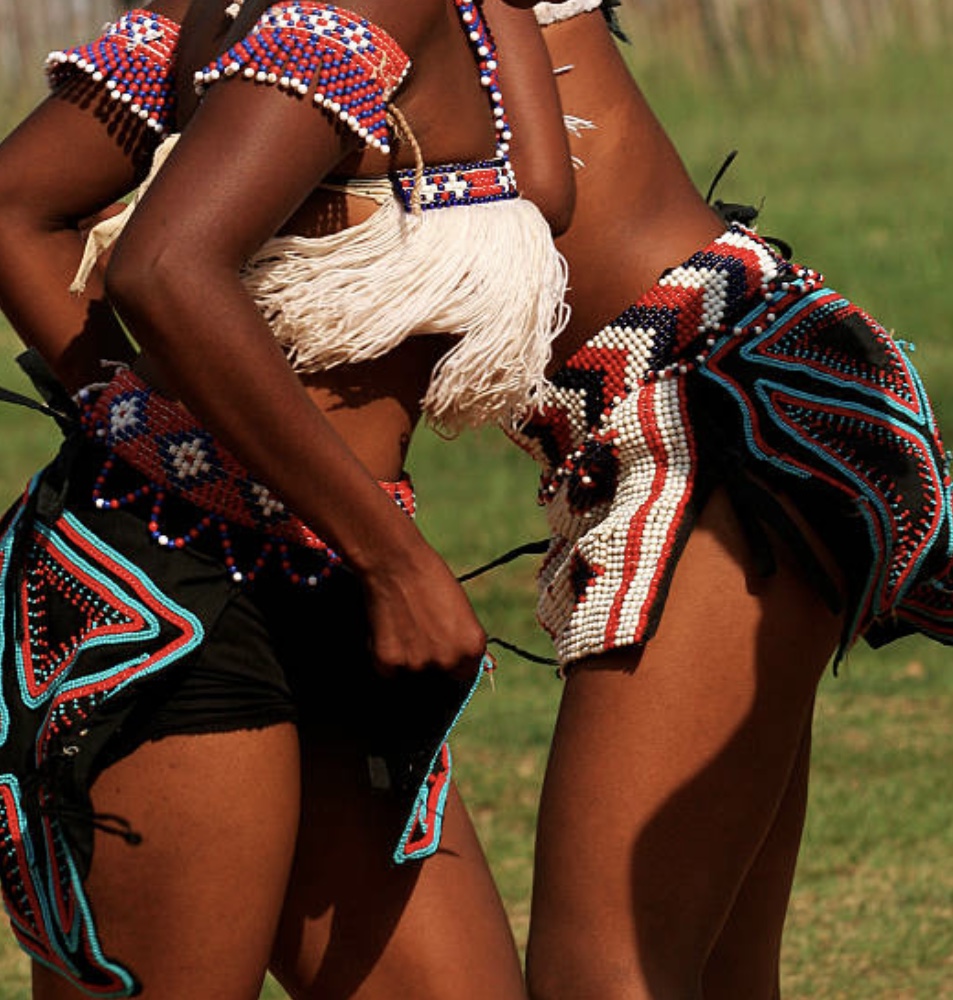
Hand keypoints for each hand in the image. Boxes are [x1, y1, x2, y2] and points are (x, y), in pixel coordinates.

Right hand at [361, 541, 486, 681]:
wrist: (396, 562)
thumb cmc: (431, 580)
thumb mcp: (462, 611)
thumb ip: (470, 643)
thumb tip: (491, 668)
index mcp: (473, 648)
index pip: (465, 674)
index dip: (451, 658)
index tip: (440, 642)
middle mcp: (448, 660)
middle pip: (439, 677)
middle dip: (429, 660)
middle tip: (419, 628)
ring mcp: (418, 664)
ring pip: (411, 673)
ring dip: (406, 657)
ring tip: (404, 623)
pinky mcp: (388, 662)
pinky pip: (388, 670)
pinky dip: (385, 655)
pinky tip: (388, 628)